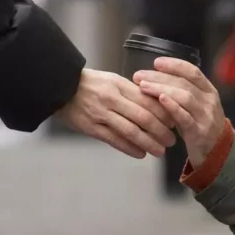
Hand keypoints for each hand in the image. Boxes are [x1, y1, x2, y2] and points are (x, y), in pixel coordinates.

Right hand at [56, 68, 175, 158]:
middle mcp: (111, 99)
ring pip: (131, 131)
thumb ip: (133, 92)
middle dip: (160, 131)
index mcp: (119, 85)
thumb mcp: (112, 80)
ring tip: (159, 151)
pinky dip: (129, 148)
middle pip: (143, 117)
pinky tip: (140, 154)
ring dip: (148, 143)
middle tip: (171, 141)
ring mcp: (100, 114)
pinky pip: (114, 140)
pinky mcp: (91, 128)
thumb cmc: (90, 84)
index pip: (147, 100)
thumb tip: (157, 105)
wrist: (59, 87)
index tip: (174, 122)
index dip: (164, 113)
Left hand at [134, 58, 225, 167]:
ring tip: (143, 86)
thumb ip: (181, 92)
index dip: (174, 65)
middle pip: (184, 83)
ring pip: (185, 96)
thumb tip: (154, 78)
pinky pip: (185, 117)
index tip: (156, 62)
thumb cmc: (200, 126)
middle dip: (160, 77)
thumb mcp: (195, 106)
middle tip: (140, 76)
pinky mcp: (199, 132)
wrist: (218, 152)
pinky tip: (160, 99)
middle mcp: (209, 101)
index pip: (192, 71)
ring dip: (161, 89)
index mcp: (209, 91)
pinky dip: (172, 107)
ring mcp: (206, 116)